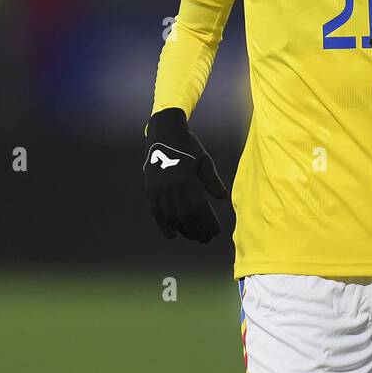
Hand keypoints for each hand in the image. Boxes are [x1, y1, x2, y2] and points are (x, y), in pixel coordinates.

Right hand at [143, 108, 228, 242]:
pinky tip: (174, 235)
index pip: (198, 207)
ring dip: (184, 230)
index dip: (208, 222)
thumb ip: (212, 179)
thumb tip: (222, 197)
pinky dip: (164, 226)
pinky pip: (156, 213)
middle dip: (198, 229)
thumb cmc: (189, 147)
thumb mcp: (204, 159)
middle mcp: (170, 186)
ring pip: (172, 217)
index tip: (216, 231)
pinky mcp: (149, 191)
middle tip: (208, 238)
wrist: (164, 134)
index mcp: (186, 178)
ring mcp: (158, 189)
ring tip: (196, 237)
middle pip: (186, 215)